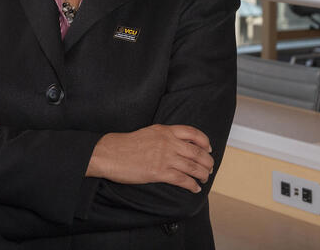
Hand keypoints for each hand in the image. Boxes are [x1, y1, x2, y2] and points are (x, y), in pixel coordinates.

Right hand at [86, 124, 213, 192]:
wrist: (110, 153)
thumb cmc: (125, 144)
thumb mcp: (148, 133)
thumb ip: (163, 137)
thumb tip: (176, 146)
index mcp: (165, 130)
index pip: (193, 133)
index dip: (204, 142)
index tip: (208, 148)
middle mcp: (168, 142)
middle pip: (196, 152)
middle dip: (207, 162)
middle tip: (209, 167)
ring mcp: (164, 157)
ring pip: (193, 167)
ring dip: (202, 174)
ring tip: (204, 178)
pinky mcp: (159, 172)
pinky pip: (182, 179)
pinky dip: (192, 185)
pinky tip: (195, 188)